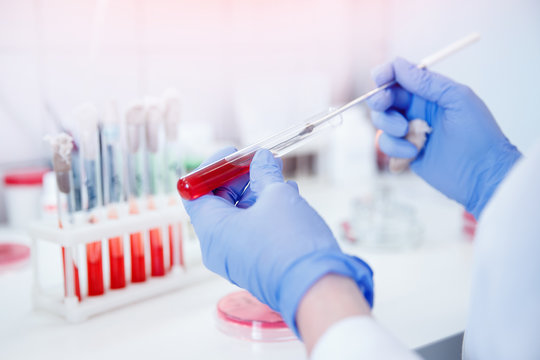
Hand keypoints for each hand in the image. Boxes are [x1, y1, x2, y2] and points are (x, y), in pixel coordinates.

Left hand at [182, 148, 373, 335]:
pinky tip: (287, 197)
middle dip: (239, 178)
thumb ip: (264, 173)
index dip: (210, 168)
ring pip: (237, 216)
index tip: (231, 154)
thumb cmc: (292, 243)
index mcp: (212, 230)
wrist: (317, 289)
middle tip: (261, 161)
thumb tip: (261, 160)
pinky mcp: (254, 264)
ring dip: (256, 193)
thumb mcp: (277, 196)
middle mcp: (217, 247)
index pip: (194, 192)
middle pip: (217, 202)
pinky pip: (250, 231)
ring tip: (280, 177)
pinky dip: (263, 212)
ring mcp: (235, 258)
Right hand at [367, 58, 520, 218]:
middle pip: (382, 100)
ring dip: (391, 130)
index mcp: (428, 94)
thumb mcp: (457, 99)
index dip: (385, 75)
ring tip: (415, 139)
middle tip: (385, 106)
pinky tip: (415, 155)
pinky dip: (396, 151)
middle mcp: (415, 111)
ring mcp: (408, 133)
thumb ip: (427, 82)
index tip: (380, 79)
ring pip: (381, 125)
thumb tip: (398, 66)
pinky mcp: (404, 154)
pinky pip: (386, 149)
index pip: (398, 77)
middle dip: (380, 102)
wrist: (482, 174)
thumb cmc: (479, 135)